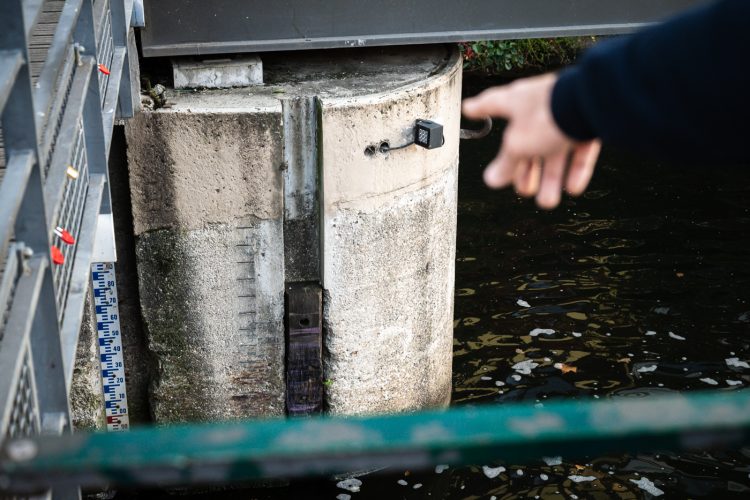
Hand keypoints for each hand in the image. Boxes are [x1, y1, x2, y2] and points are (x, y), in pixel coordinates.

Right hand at [462, 73, 600, 208]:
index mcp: (516, 102)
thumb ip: (505, 164)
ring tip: (547, 202)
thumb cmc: (546, 116)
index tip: (469, 109)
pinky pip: (579, 151)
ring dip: (550, 179)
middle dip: (524, 169)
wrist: (592, 103)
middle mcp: (539, 107)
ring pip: (554, 151)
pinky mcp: (589, 124)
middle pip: (527, 141)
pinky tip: (572, 189)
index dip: (479, 107)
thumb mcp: (517, 146)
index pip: (491, 103)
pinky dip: (574, 170)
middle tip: (523, 190)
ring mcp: (566, 115)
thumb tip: (491, 180)